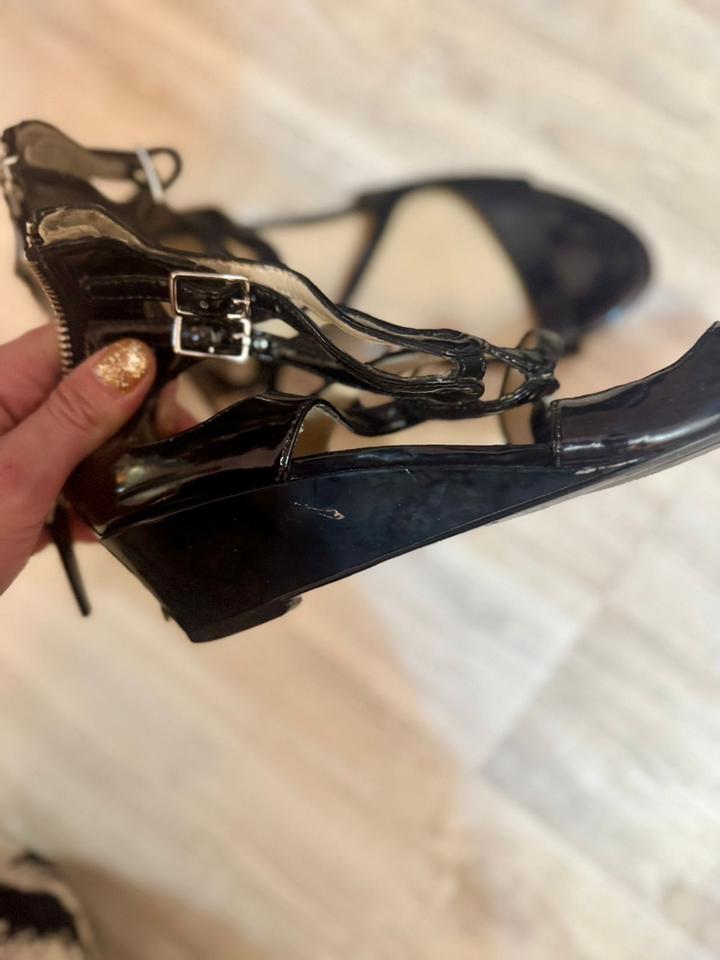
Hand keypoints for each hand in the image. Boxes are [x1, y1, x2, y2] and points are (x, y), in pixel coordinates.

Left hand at [0, 327, 155, 594]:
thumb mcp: (17, 475)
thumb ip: (74, 416)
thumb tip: (134, 357)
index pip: (76, 341)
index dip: (132, 357)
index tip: (177, 396)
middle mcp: (3, 411)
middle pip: (85, 391)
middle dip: (133, 418)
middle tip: (173, 456)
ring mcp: (8, 456)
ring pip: (81, 441)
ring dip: (116, 464)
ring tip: (154, 492)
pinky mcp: (11, 495)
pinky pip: (64, 483)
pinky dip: (90, 503)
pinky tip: (113, 528)